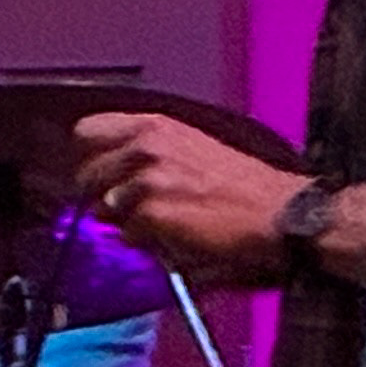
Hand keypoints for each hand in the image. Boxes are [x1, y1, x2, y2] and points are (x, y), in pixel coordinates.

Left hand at [72, 112, 297, 284]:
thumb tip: (110, 179)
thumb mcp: (191, 147)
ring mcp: (147, 179)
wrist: (280, 213)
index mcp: (156, 126)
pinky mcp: (153, 212)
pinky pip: (126, 233)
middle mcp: (147, 146)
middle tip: (131, 206)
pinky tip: (174, 234)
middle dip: (100, 194)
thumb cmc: (245, 186)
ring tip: (161, 220)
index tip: (102, 171)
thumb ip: (145, 155)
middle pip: (85, 174)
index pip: (87, 131)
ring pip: (103, 207)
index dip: (90, 155)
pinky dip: (145, 240)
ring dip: (125, 219)